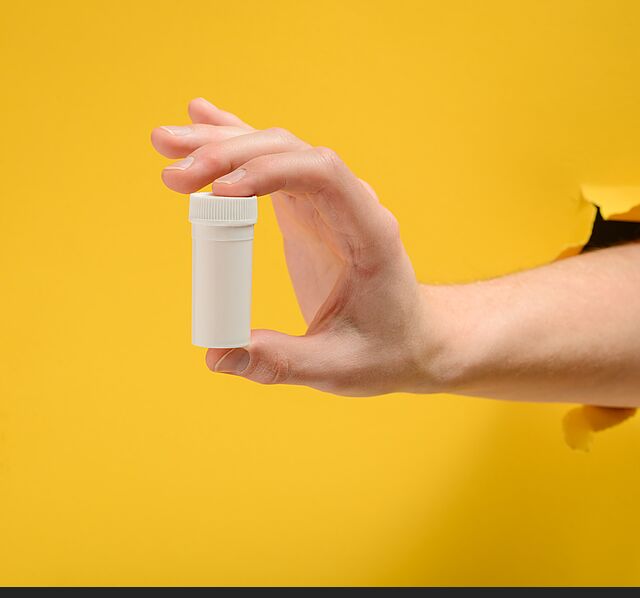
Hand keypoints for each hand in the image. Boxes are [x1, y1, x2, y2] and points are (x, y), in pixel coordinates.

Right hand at [151, 98, 442, 393]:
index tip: (220, 192)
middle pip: (291, 154)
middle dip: (232, 155)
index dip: (272, 172)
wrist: (413, 339)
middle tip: (173, 175)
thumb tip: (215, 355)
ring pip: (276, 151)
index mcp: (369, 233)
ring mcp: (329, 203)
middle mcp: (352, 205)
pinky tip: (198, 124)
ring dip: (223, 144)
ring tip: (163, 142)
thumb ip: (278, 362)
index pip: (324, 176)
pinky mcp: (309, 211)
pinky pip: (271, 167)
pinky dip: (236, 147)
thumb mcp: (336, 368)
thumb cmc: (384, 352)